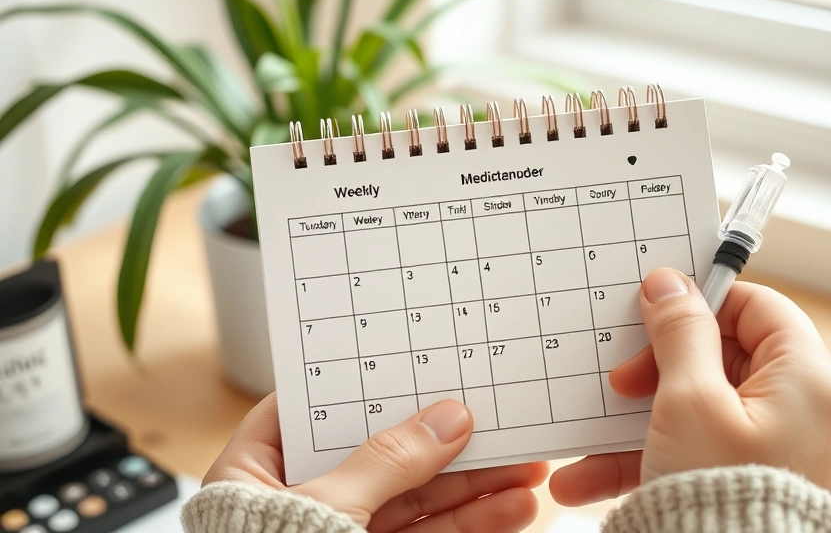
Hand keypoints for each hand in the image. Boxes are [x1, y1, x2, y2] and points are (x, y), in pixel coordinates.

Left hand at [205, 394, 546, 531]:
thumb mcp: (325, 510)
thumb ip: (386, 462)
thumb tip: (445, 419)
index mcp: (254, 474)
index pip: (308, 411)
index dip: (361, 386)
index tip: (415, 365)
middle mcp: (298, 503)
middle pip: (380, 455)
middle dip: (446, 443)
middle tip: (498, 421)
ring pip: (414, 501)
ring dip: (473, 487)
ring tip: (526, 470)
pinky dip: (469, 524)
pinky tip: (509, 510)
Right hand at [549, 269, 830, 504]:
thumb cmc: (720, 497)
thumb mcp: (688, 400)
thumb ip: (680, 332)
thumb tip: (671, 285)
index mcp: (812, 380)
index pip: (760, 307)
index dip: (703, 304)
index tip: (656, 314)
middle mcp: (815, 412)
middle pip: (730, 359)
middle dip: (662, 370)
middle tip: (622, 384)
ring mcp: (793, 451)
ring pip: (710, 412)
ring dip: (647, 422)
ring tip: (592, 442)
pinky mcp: (769, 482)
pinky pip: (711, 451)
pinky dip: (663, 457)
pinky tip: (597, 476)